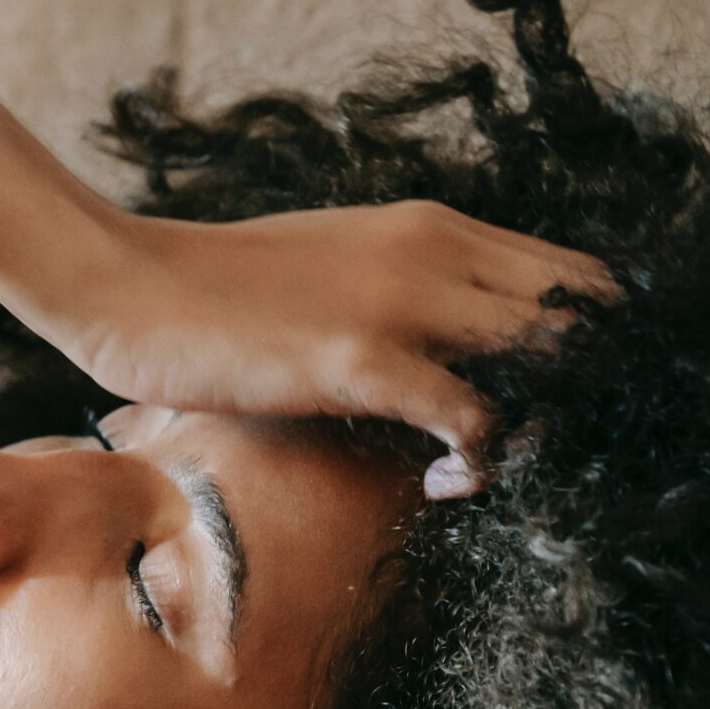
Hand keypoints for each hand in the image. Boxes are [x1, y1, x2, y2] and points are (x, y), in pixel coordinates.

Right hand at [32, 201, 615, 498]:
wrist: (123, 283)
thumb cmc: (209, 288)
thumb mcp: (329, 264)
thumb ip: (395, 285)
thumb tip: (435, 346)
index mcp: (430, 227)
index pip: (571, 274)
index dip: (586, 344)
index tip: (547, 402)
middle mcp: (433, 251)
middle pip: (582, 314)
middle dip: (583, 387)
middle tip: (538, 444)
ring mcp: (401, 303)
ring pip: (549, 359)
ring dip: (546, 423)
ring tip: (495, 464)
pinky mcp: (361, 360)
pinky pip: (476, 419)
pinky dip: (482, 461)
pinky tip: (441, 482)